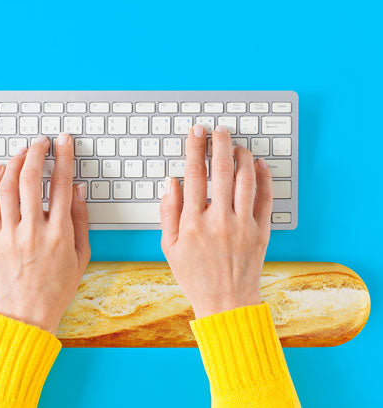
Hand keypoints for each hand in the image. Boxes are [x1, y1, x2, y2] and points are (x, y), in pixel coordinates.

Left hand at [0, 133, 89, 333]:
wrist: (28, 312)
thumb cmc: (58, 286)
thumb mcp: (82, 254)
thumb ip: (80, 219)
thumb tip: (77, 189)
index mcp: (59, 233)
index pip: (62, 185)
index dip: (64, 157)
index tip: (63, 142)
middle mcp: (33, 231)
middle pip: (32, 180)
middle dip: (37, 153)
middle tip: (41, 141)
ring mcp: (11, 235)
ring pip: (8, 187)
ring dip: (15, 163)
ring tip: (22, 151)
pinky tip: (1, 171)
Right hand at [160, 125, 272, 318]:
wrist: (226, 304)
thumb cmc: (195, 276)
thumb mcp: (169, 247)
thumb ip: (168, 212)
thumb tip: (171, 182)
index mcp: (194, 223)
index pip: (194, 175)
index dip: (194, 148)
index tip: (196, 132)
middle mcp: (220, 220)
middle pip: (222, 170)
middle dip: (220, 143)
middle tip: (218, 129)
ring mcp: (244, 225)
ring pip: (246, 179)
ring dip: (242, 156)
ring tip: (236, 144)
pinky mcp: (261, 232)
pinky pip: (265, 198)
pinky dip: (264, 178)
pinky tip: (258, 165)